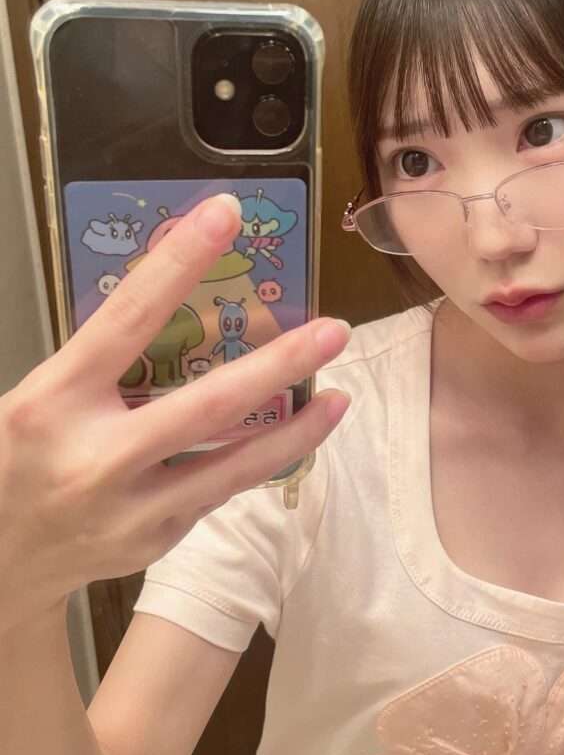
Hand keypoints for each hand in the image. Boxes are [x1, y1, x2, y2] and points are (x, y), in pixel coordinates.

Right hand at [0, 194, 350, 635]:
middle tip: (334, 330)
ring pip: (233, 466)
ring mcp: (131, 508)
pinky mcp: (157, 539)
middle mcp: (96, 457)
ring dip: (295, 431)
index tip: (225, 215)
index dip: (177, 264)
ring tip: (340, 398)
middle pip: (205, 406)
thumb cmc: (17, 457)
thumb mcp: (41, 396)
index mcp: (54, 402)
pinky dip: (258, 460)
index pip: (124, 319)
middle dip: (278, 366)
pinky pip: (219, 489)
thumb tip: (176, 299)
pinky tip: (288, 436)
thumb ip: (101, 362)